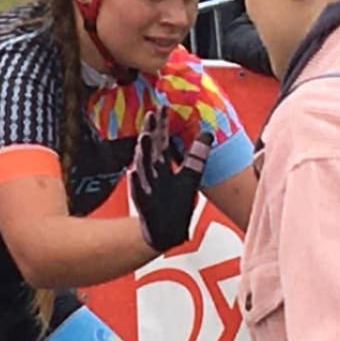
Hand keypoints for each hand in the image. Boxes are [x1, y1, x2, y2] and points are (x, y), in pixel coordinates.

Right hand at [130, 108, 212, 252]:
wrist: (167, 233)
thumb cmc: (175, 204)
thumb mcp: (190, 177)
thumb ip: (197, 156)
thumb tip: (208, 132)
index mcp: (162, 165)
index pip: (162, 141)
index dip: (162, 125)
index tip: (162, 107)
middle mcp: (152, 173)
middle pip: (150, 149)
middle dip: (150, 132)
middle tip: (150, 115)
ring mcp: (146, 187)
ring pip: (142, 167)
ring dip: (142, 153)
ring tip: (143, 137)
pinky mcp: (144, 204)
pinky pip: (137, 193)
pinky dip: (134, 183)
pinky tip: (131, 173)